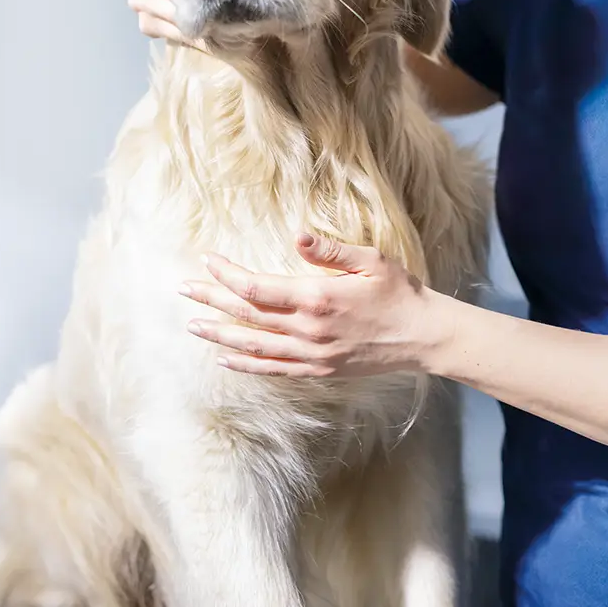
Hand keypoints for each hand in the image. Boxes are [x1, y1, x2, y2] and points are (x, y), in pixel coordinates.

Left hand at [177, 235, 449, 377]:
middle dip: (212, 301)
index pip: (256, 288)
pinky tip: (225, 358)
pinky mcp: (318, 370)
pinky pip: (273, 368)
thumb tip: (297, 236)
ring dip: (220, 335)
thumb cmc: (399, 292)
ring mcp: (311, 354)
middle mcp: (308, 330)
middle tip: (183, 289)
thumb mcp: (371, 260)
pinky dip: (245, 364)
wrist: (423, 336)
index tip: (208, 260)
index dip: (227, 275)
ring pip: (253, 346)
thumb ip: (331, 251)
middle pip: (247, 316)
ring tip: (193, 326)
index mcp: (317, 298)